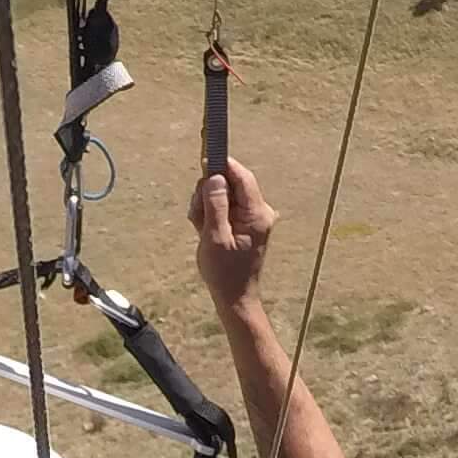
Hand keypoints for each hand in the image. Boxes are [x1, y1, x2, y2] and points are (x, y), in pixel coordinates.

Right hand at [190, 161, 275, 313]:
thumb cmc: (225, 272)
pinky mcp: (244, 224)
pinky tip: (205, 232)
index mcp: (257, 214)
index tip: (204, 160)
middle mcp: (259, 212)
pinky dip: (210, 216)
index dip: (222, 165)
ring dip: (206, 206)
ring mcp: (252, 218)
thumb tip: (214, 177)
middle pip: (230, 184)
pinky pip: (224, 208)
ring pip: (224, 195)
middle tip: (198, 216)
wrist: (234, 298)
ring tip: (201, 229)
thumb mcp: (215, 237)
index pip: (241, 177)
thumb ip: (215, 205)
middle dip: (208, 194)